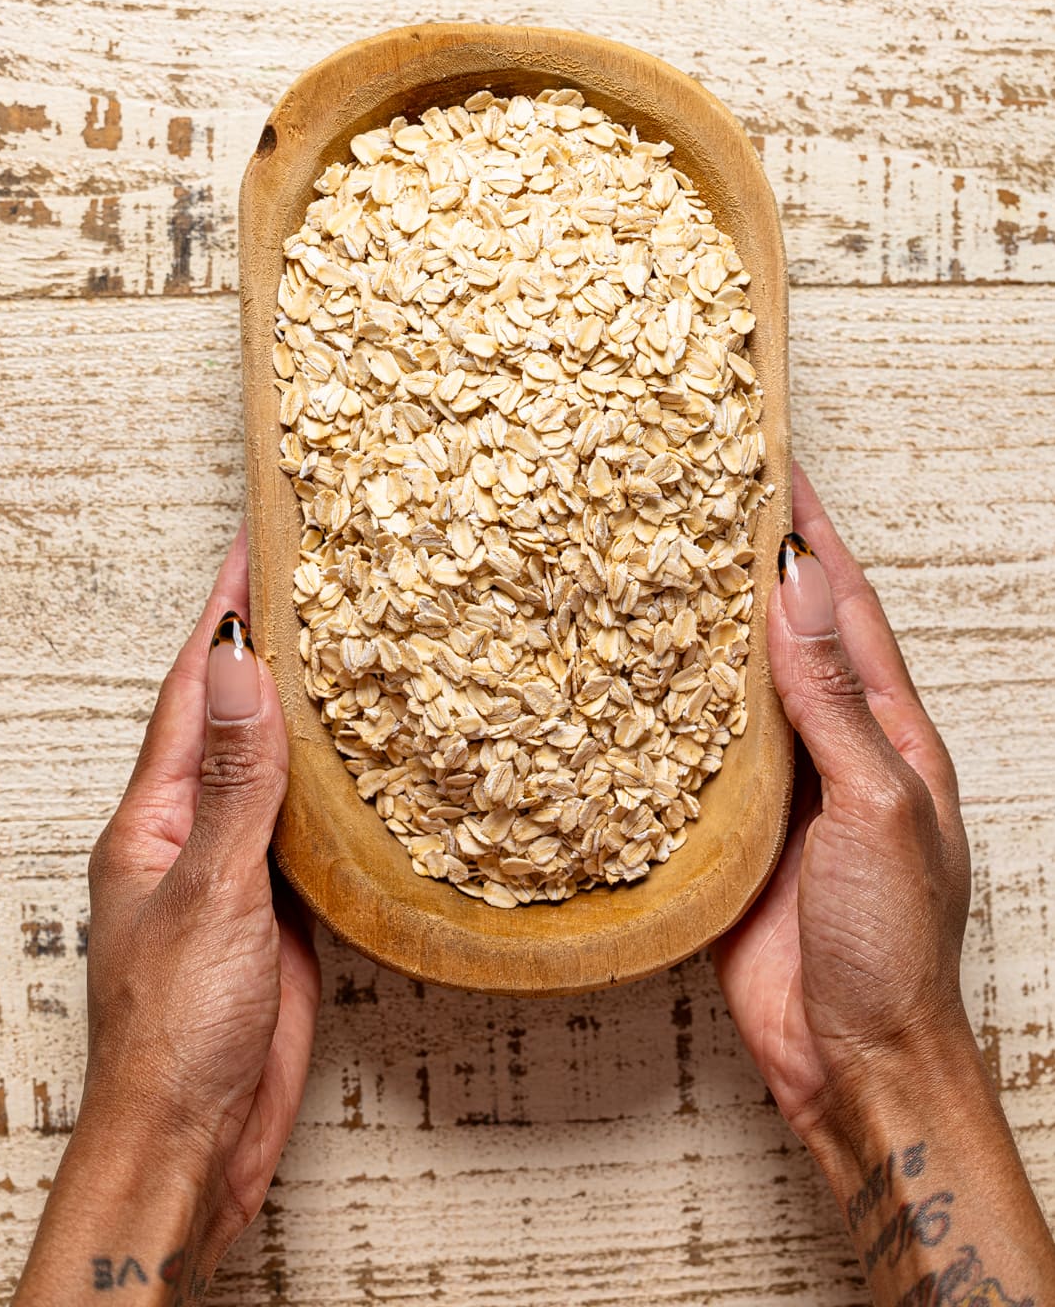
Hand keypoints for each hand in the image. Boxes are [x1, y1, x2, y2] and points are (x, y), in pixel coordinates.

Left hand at [15, 527, 320, 1304]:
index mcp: (153, 816)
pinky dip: (337, 784)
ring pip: (277, 769)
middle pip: (235, 717)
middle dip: (270, 647)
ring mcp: (236, 869)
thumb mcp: (209, 892)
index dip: (226, 616)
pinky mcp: (278, 909)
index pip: (192, 689)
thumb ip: (234, 782)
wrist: (191, 1140)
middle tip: (320, 580)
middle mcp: (192, 831)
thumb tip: (238, 670)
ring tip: (355, 648)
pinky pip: (309, 826)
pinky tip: (372, 763)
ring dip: (309, 709)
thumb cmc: (174, 1031)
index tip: (259, 547)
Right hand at [712, 463, 971, 1142]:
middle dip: (752, 564)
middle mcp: (834, 746)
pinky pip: (697, 753)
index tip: (776, 466)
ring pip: (737, 686)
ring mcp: (781, 789)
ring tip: (656, 562)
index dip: (813, 534)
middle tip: (700, 496)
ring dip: (705, 627)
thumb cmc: (894, 944)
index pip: (846, 606)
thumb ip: (833, 703)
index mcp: (891, 730)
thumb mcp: (878, 808)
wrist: (856, 1058)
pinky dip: (668, 708)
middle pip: (788, 633)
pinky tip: (630, 677)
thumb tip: (797, 596)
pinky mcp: (730, 832)